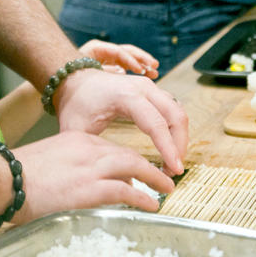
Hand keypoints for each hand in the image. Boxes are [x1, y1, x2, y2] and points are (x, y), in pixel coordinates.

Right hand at [11, 132, 175, 222]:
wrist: (4, 178)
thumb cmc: (15, 174)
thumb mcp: (46, 159)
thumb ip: (66, 166)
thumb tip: (76, 182)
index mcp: (76, 139)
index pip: (110, 147)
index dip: (127, 160)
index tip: (135, 171)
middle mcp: (88, 149)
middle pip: (126, 154)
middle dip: (147, 167)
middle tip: (160, 177)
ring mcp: (91, 167)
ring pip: (134, 167)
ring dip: (153, 179)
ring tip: (165, 188)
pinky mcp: (91, 188)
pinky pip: (126, 191)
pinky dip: (143, 197)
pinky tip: (151, 204)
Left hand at [53, 68, 187, 175]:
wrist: (75, 79)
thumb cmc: (76, 104)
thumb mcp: (77, 130)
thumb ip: (94, 153)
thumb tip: (109, 177)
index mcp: (126, 96)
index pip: (156, 124)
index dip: (168, 149)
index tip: (175, 170)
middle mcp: (142, 88)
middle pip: (176, 116)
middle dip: (179, 146)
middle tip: (174, 171)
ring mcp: (149, 87)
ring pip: (178, 112)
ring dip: (179, 138)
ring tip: (171, 164)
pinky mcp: (152, 91)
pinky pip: (173, 109)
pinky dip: (175, 129)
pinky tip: (169, 149)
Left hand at [78, 39, 158, 78]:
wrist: (65, 82)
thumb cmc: (71, 78)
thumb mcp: (86, 75)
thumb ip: (103, 73)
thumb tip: (121, 72)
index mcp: (96, 48)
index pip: (117, 51)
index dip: (130, 60)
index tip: (140, 70)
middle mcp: (104, 50)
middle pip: (127, 50)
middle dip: (141, 58)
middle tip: (154, 67)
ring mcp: (110, 57)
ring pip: (130, 57)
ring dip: (143, 63)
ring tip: (155, 71)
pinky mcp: (114, 64)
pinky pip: (129, 65)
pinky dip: (139, 69)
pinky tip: (150, 75)